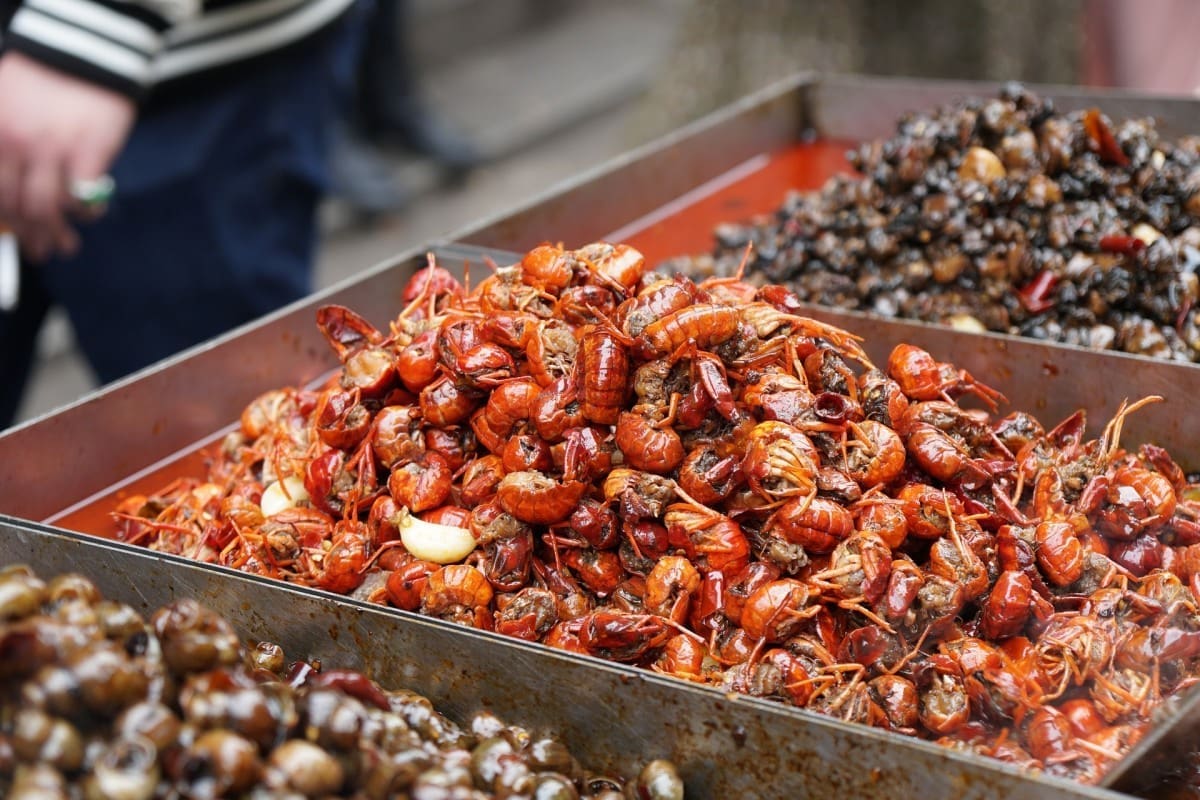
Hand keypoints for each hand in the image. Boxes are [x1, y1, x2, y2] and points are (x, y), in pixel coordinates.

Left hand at [0, 52, 135, 259]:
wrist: (84, 50)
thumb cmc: (44, 79)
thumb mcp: (4, 105)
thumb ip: (4, 144)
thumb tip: (11, 190)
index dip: (5, 221)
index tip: (17, 235)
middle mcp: (15, 144)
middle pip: (15, 205)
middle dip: (29, 235)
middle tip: (41, 251)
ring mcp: (51, 150)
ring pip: (45, 208)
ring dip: (56, 233)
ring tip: (66, 246)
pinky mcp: (88, 152)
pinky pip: (83, 197)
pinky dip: (87, 212)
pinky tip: (90, 217)